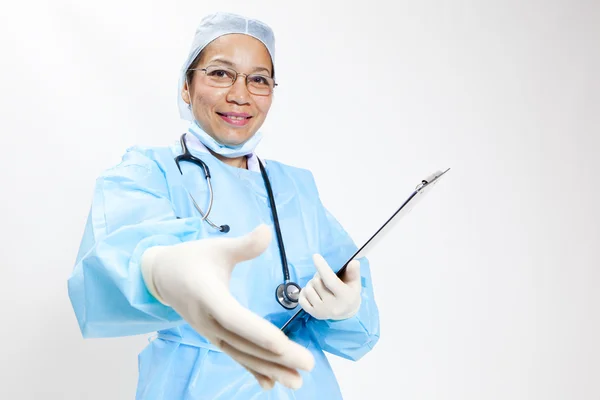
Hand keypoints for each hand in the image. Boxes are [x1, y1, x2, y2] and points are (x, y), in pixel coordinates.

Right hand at [141, 224, 314, 390]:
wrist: (162, 276)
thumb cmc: (192, 258)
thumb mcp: (217, 247)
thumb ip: (244, 245)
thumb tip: (267, 231)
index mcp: (208, 295)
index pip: (235, 318)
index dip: (258, 332)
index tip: (283, 344)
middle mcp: (208, 320)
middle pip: (244, 343)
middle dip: (277, 356)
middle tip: (307, 365)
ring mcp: (209, 332)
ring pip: (242, 354)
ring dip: (269, 369)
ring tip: (296, 382)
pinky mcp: (213, 337)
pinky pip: (235, 355)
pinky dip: (252, 370)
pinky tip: (271, 384)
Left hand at [298, 254, 361, 320]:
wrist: (346, 312)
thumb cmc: (350, 293)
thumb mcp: (355, 282)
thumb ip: (353, 272)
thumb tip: (353, 262)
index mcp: (345, 297)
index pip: (331, 280)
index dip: (322, 267)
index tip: (315, 256)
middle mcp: (333, 306)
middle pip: (317, 282)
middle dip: (318, 275)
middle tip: (324, 277)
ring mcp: (322, 311)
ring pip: (308, 289)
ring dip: (311, 283)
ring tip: (319, 285)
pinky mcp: (314, 315)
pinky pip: (302, 300)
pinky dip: (304, 292)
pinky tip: (312, 291)